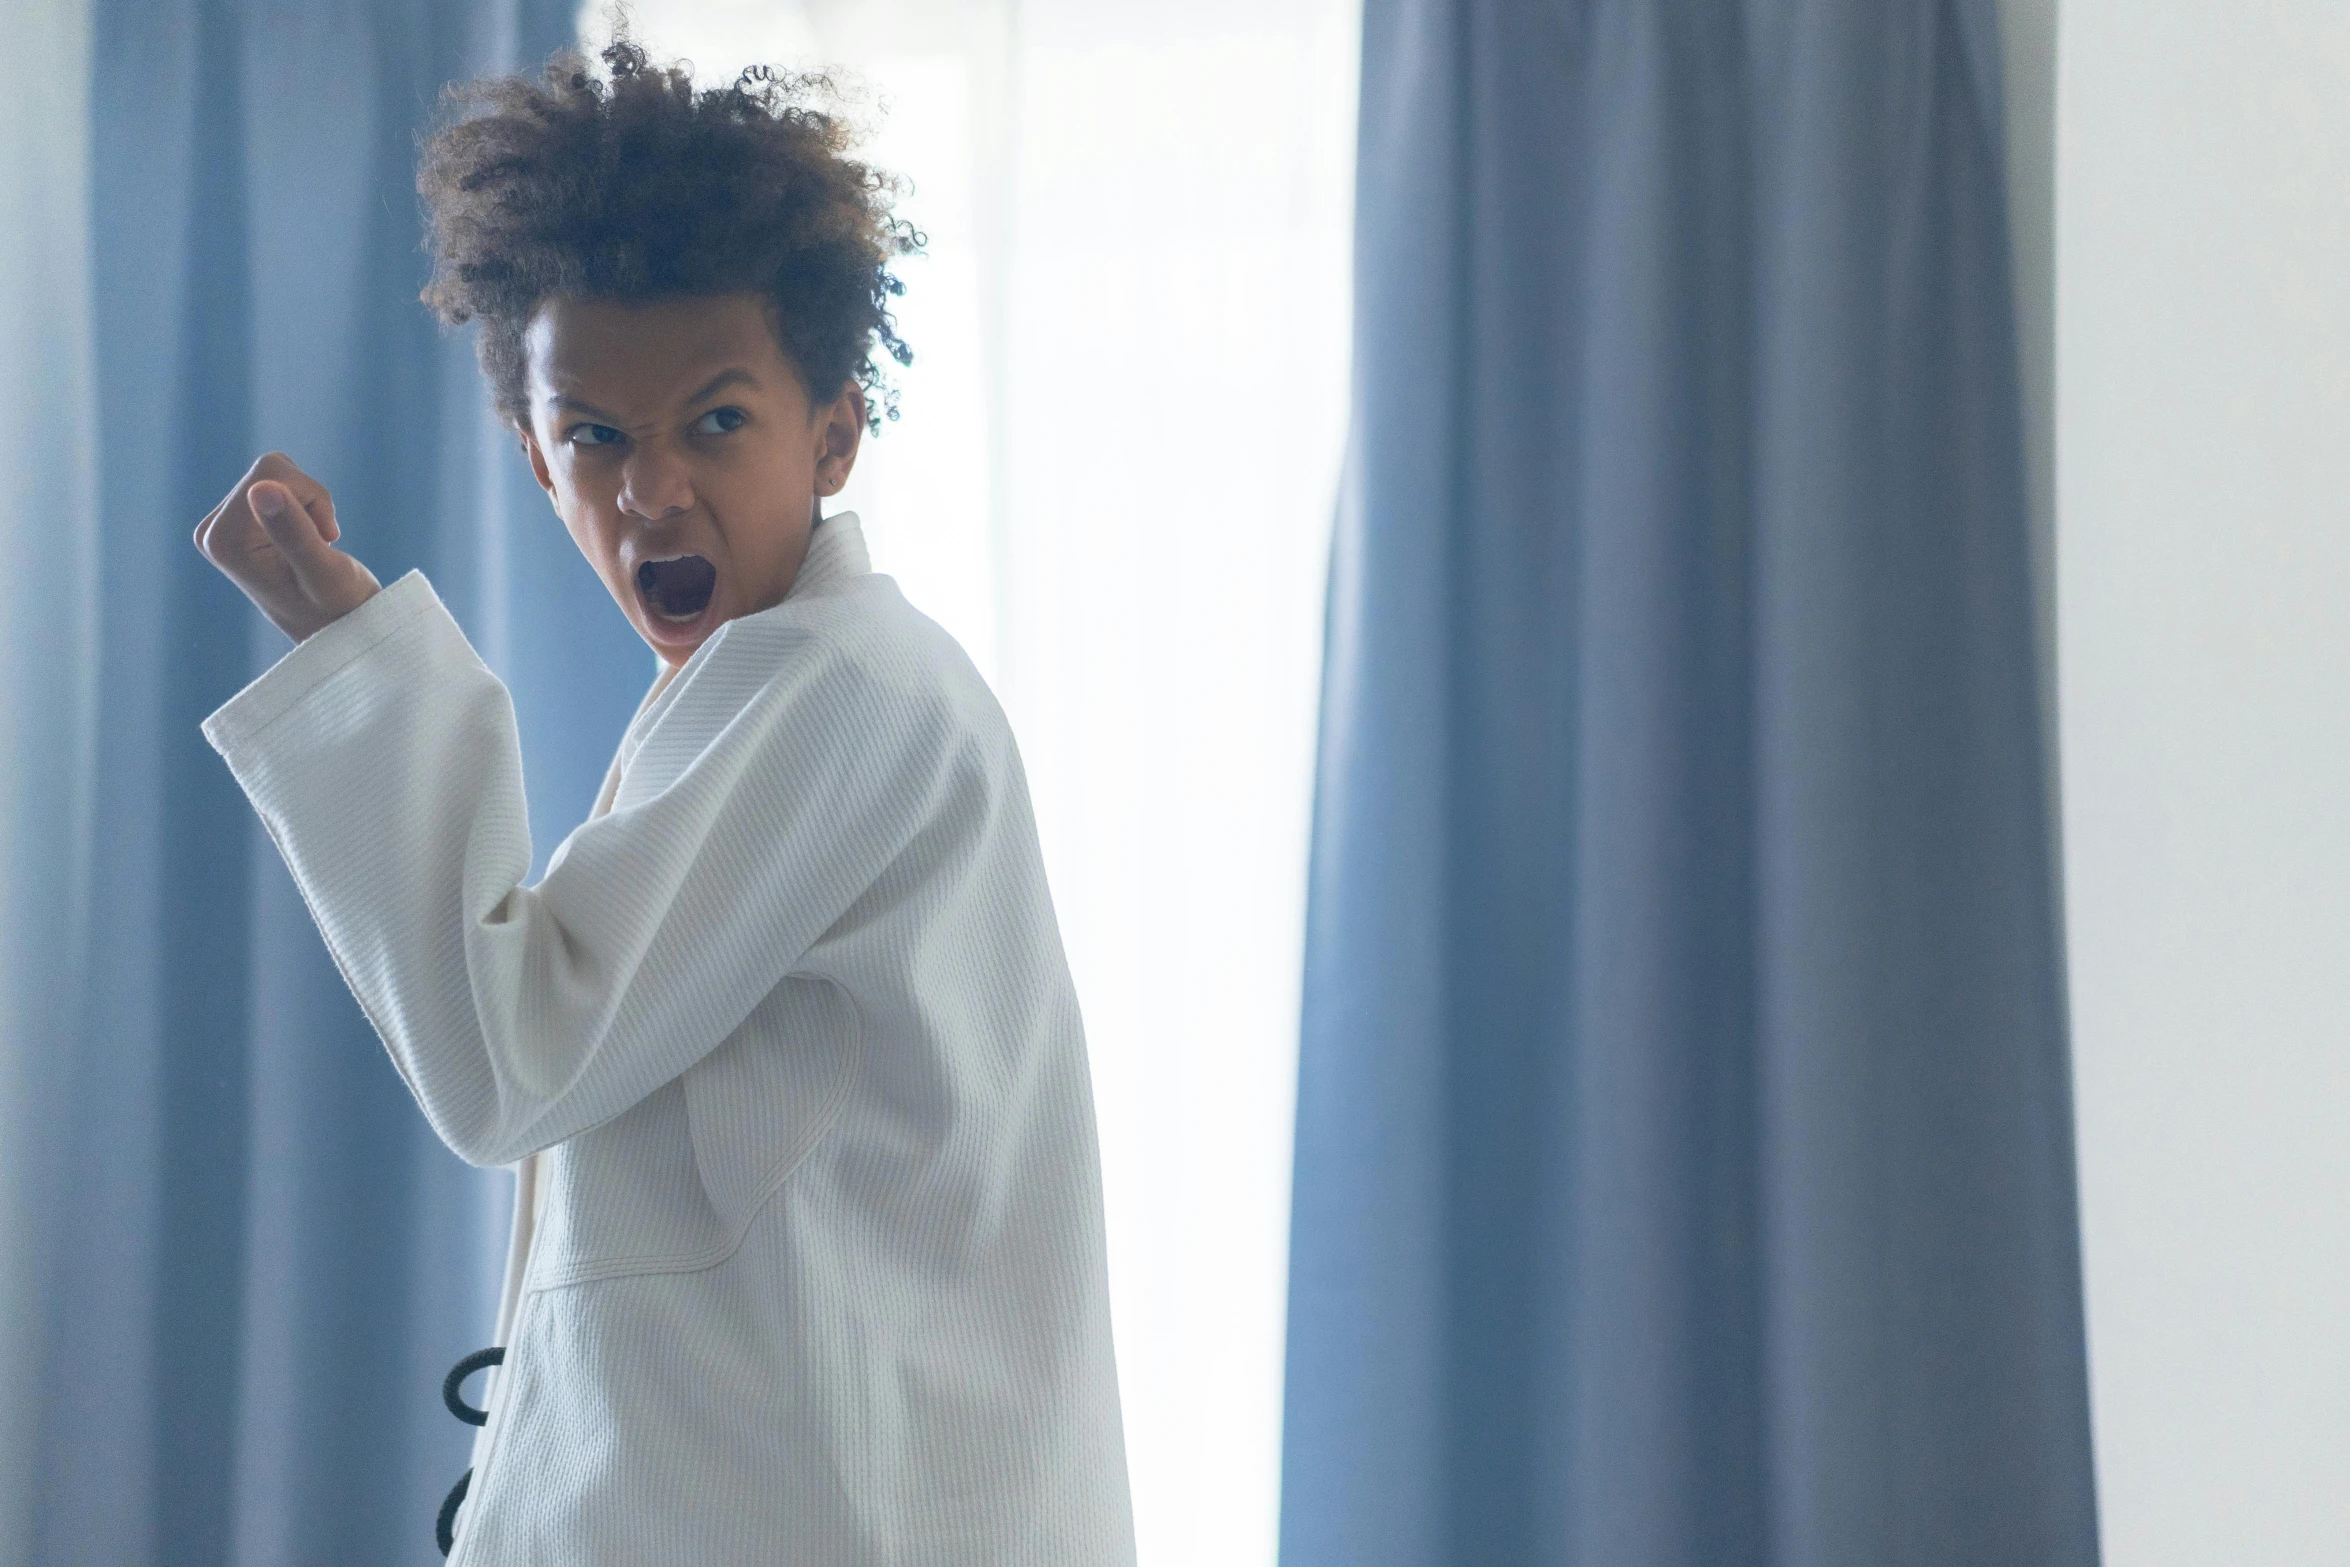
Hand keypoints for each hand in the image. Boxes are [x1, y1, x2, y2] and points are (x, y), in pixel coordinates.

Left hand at [194, 452, 381, 641]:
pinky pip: (274, 482)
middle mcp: (212, 533)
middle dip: (310, 500)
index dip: (312, 498)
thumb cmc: (341, 611)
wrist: (340, 633)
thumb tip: (260, 488)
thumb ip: (294, 532)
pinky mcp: (234, 523)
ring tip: (316, 546)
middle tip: (323, 544)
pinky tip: (306, 541)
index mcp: (223, 542)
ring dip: (309, 503)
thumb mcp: (326, 573)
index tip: (325, 540)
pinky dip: (304, 505)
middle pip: (269, 470)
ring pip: (275, 473)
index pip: (270, 474)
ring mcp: (221, 528)